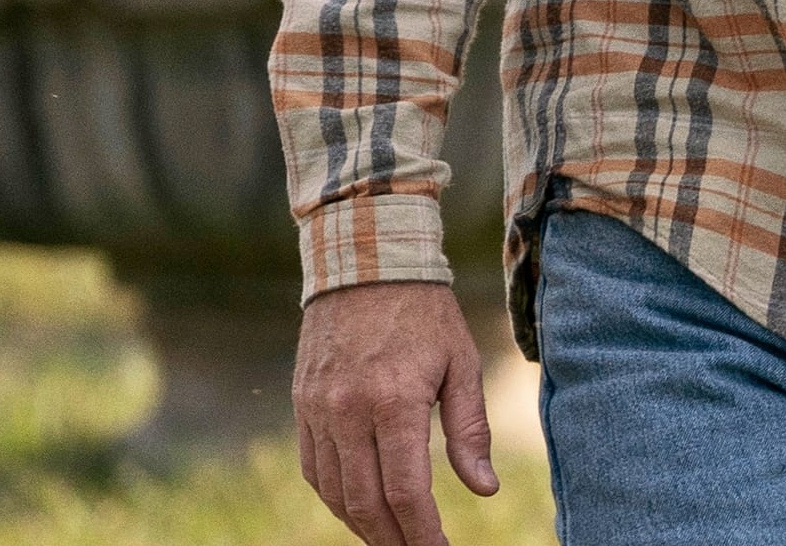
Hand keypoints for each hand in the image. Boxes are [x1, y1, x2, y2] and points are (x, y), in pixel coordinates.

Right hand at [293, 279, 498, 545]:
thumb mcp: (461, 365)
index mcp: (394, 402)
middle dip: (393, 538)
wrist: (366, 267)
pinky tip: (359, 509)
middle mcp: (348, 413)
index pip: (405, 491)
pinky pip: (314, 469)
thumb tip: (484, 489)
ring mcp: (318, 411)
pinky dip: (335, 498)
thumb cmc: (426, 316)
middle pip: (366, 502)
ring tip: (393, 539)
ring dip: (363, 525)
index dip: (423, 532)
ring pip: (334, 493)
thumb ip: (470, 431)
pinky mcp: (301, 407)